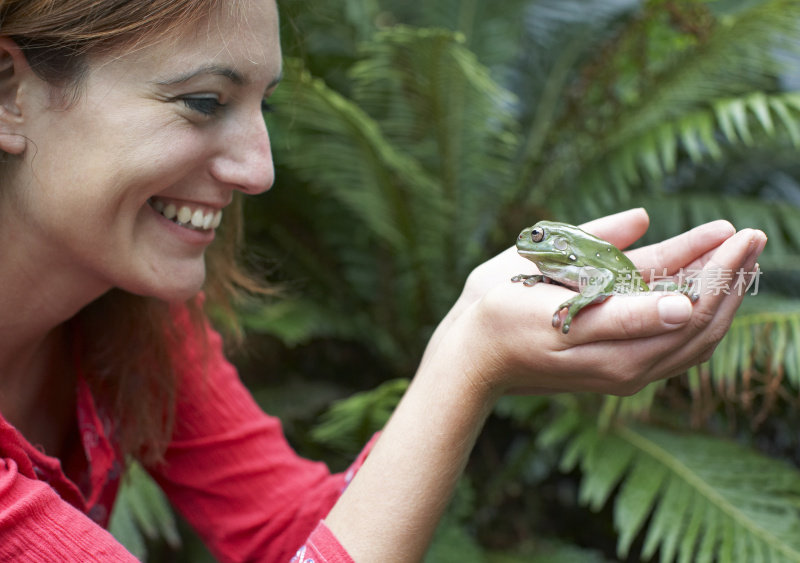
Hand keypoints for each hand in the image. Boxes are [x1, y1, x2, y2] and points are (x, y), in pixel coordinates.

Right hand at [424, 208, 766, 396]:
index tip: (738, 233)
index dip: (716, 269)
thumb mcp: (545, 294)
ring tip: (741, 255)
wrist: (471, 358)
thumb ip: (610, 288)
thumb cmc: (499, 316)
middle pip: (701, 322)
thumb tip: (670, 275)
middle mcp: (627, 364)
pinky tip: (709, 287)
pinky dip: (702, 315)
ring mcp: (626, 370)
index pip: (687, 306)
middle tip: (753, 236)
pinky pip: (678, 346)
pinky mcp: (620, 370)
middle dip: (730, 277)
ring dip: (723, 295)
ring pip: (695, 337)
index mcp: (612, 343)